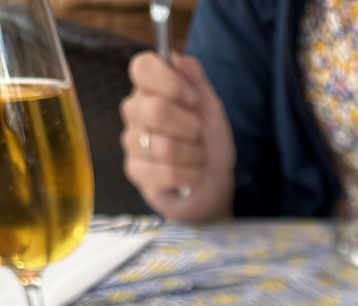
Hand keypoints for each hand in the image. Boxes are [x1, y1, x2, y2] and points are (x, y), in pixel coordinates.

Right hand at [120, 53, 235, 221]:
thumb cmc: (210, 142)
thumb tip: (176, 58)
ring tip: (198, 158)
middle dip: (190, 128)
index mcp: (150, 88)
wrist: (214, 183)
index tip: (194, 100)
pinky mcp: (135, 172)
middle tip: (199, 136)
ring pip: (163, 147)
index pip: (142, 68)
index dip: (171, 83)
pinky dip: (190, 176)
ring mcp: (132, 142)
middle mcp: (135, 111)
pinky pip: (165, 173)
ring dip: (194, 156)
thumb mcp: (210, 107)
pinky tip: (192, 176)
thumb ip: (195, 79)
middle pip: (156, 110)